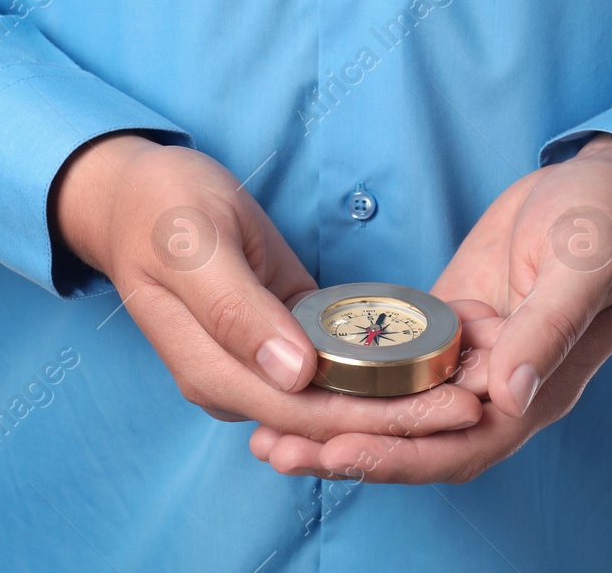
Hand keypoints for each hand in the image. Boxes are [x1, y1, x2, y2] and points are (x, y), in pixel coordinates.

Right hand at [51, 133, 484, 442]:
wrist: (135, 193)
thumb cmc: (160, 210)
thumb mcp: (192, 246)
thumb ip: (235, 311)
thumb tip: (292, 374)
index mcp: (212, 370)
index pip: (309, 415)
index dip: (383, 418)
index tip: (447, 405)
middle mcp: (238, 380)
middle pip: (333, 417)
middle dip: (407, 416)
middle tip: (476, 400)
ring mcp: (260, 362)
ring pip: (339, 397)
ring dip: (400, 398)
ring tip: (467, 384)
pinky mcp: (282, 336)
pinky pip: (335, 364)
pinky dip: (381, 366)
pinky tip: (432, 356)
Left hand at [248, 133, 611, 482]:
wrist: (608, 184)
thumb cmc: (607, 223)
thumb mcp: (583, 266)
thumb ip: (547, 331)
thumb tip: (505, 397)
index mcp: (538, 388)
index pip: (462, 445)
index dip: (400, 455)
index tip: (337, 450)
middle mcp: (499, 387)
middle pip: (417, 440)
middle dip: (348, 450)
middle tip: (276, 449)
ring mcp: (471, 358)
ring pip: (399, 408)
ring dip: (339, 421)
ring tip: (269, 428)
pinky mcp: (448, 324)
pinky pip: (394, 362)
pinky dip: (350, 374)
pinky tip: (301, 369)